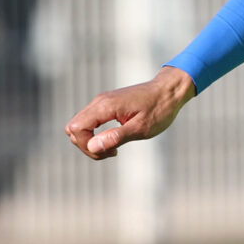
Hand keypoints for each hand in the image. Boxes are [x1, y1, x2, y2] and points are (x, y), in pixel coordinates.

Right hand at [66, 66, 194, 159]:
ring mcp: (101, 103)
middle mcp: (99, 102)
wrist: (169, 91)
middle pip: (73, 128)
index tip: (109, 151)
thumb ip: (116, 137)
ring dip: (91, 142)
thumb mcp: (140, 128)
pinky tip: (114, 140)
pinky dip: (96, 135)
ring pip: (80, 126)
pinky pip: (90, 123)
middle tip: (111, 152)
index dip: (86, 146)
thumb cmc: (159, 109)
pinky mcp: (106, 106)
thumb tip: (92, 147)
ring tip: (114, 148)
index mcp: (105, 106)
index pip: (76, 128)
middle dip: (87, 146)